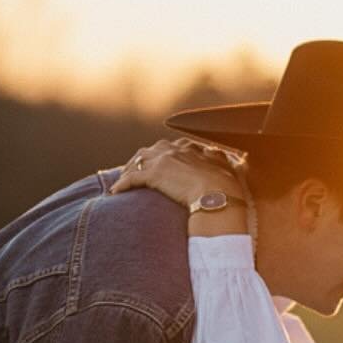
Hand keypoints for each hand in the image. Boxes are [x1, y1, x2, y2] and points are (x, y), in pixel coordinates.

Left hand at [110, 137, 247, 212]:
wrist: (219, 195)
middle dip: (140, 161)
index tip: (158, 164)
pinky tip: (115, 192)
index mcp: (190, 148)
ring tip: (121, 182)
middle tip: (132, 173)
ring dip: (127, 170)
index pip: (170, 147)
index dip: (161, 156)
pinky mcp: (154, 174)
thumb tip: (224, 155)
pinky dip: (122, 184)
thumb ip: (220, 159)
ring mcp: (162, 160)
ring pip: (137, 162)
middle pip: (149, 151)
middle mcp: (174, 149)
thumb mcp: (226, 168)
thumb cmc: (226, 186)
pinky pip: (132, 178)